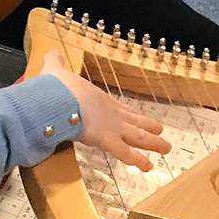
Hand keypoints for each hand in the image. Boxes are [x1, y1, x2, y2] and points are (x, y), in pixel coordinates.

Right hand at [38, 49, 170, 171]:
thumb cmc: (56, 86)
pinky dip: (138, 160)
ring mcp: (112, 127)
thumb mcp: (55, 70)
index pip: (120, 108)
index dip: (131, 114)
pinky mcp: (107, 140)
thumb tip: (51, 51)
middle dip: (148, 127)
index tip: (141, 117)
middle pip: (134, 121)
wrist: (56, 97)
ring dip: (153, 143)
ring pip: (138, 137)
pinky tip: (148, 167)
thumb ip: (54, 63)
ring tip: (166, 148)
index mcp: (100, 99)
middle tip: (160, 131)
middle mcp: (111, 113)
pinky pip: (126, 153)